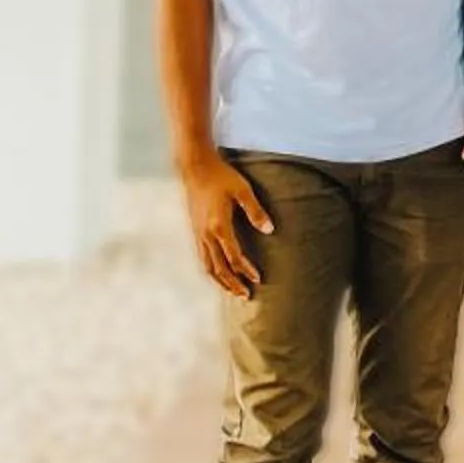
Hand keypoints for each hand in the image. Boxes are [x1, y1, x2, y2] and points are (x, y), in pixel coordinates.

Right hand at [181, 154, 273, 296]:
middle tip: (246, 296)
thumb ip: (256, 211)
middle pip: (219, 268)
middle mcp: (206, 234)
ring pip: (207, 266)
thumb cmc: (221, 176)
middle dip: (233, 284)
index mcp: (219, 226)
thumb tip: (270, 229)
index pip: (234, 257)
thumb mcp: (242, 190)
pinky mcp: (194, 230)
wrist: (194, 166)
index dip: (246, 270)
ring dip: (220, 281)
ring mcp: (197, 233)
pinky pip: (202, 257)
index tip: (258, 279)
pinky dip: (210, 270)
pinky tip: (217, 272)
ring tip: (232, 290)